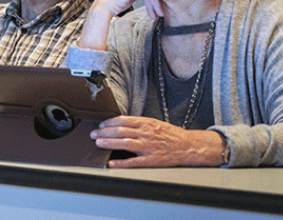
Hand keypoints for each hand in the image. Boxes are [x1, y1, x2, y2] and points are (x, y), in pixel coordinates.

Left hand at [91, 116, 224, 167]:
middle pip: (121, 131)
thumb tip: (120, 124)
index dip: (109, 122)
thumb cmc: (171, 135)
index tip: (100, 125)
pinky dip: (121, 162)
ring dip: (109, 143)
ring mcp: (149, 147)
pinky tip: (112, 163)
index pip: (123, 120)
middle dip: (104, 132)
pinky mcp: (152, 160)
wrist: (189, 146)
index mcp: (146, 123)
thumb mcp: (155, 123)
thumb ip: (139, 124)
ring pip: (125, 143)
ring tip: (98, 143)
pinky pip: (134, 162)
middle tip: (93, 134)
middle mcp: (146, 133)